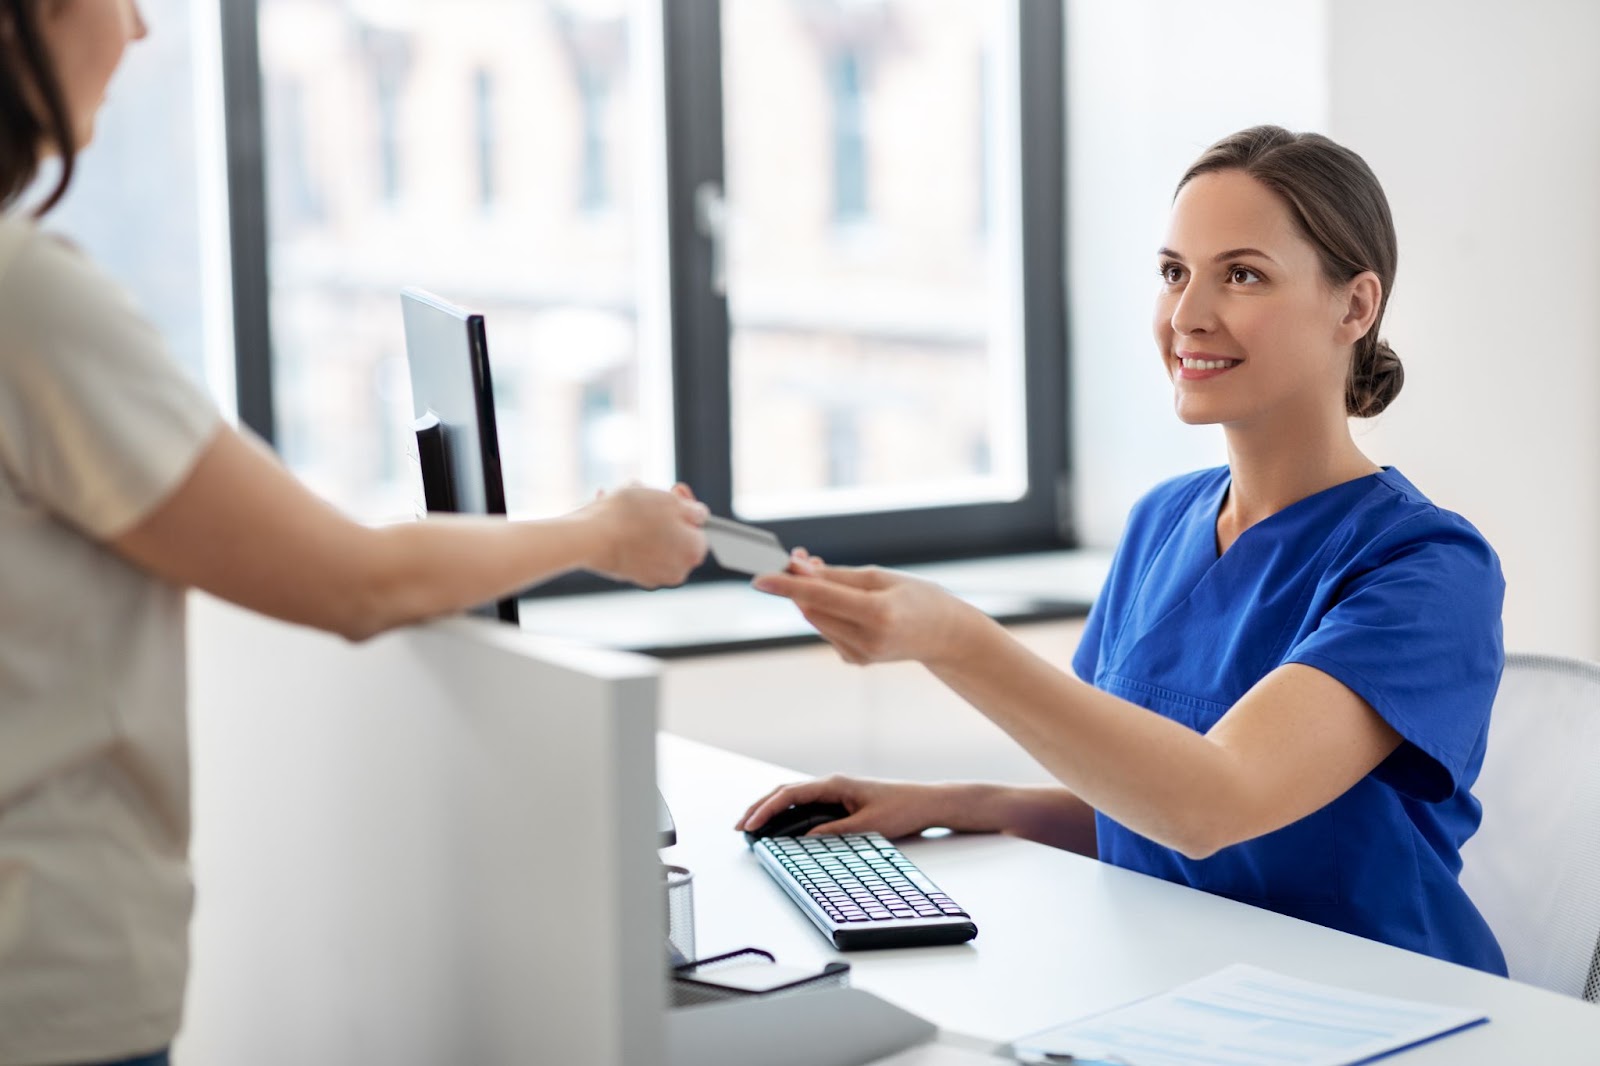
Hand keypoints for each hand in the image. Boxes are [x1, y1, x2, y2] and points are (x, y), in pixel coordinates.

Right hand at [579, 482, 707, 588]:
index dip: (686, 506)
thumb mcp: (669, 500)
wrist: (589, 537)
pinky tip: (609, 511)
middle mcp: (677, 570)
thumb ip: (692, 509)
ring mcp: (652, 576)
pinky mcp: (628, 575)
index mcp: (693, 552)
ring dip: (640, 518)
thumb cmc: (631, 516)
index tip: (672, 491)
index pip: (699, 527)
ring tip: (622, 500)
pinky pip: (633, 548)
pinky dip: (625, 531)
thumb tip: (698, 515)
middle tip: (645, 494)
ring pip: (652, 539)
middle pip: (675, 534)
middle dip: (661, 512)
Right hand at [736, 775, 963, 840]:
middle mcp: (831, 785)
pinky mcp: (840, 801)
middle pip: (785, 793)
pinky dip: (787, 813)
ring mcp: (835, 792)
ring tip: (752, 826)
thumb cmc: (902, 809)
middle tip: (740, 826)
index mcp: (834, 784)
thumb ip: (834, 833)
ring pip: (793, 798)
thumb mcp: (867, 826)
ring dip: (771, 810)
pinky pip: (805, 805)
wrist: (926, 803)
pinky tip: (780, 826)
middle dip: (760, 808)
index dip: (766, 809)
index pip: (790, 794)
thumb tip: (804, 840)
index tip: (750, 824)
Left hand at [751, 551, 982, 666]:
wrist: (946, 636)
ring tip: (823, 573)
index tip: (759, 577)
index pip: (821, 598)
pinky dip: (825, 612)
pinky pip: (827, 630)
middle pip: (812, 609)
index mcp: (878, 615)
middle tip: (797, 557)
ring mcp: (859, 656)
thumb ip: (837, 576)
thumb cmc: (918, 598)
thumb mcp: (881, 577)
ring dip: (810, 596)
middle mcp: (866, 641)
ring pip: (816, 619)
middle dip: (798, 584)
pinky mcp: (854, 660)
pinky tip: (843, 602)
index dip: (788, 586)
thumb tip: (799, 570)